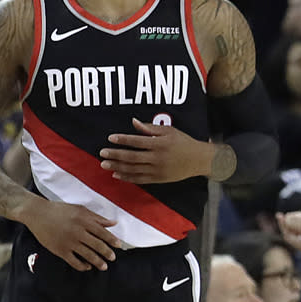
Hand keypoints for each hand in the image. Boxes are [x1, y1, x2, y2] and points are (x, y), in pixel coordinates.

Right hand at [19, 194, 120, 270]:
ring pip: (87, 255)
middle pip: (97, 245)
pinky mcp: (60, 250)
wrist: (38, 214)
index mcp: (84, 220)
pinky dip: (82, 266)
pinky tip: (88, 267)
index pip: (102, 232)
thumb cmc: (60, 210)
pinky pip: (74, 261)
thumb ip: (97, 217)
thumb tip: (113, 223)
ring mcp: (68, 242)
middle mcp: (77, 232)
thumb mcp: (80, 210)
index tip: (119, 246)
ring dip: (98, 262)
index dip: (112, 240)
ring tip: (104, 266)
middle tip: (112, 258)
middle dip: (107, 253)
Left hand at [101, 118, 217, 183]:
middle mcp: (157, 158)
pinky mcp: (158, 179)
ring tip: (105, 164)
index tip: (110, 138)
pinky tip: (117, 174)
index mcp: (160, 144)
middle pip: (132, 157)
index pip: (137, 141)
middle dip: (115, 155)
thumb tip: (133, 122)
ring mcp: (157, 170)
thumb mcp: (169, 131)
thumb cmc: (183, 142)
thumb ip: (150, 128)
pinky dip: (127, 177)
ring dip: (117, 167)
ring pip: (133, 169)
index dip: (123, 140)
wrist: (198, 160)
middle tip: (102, 153)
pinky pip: (140, 179)